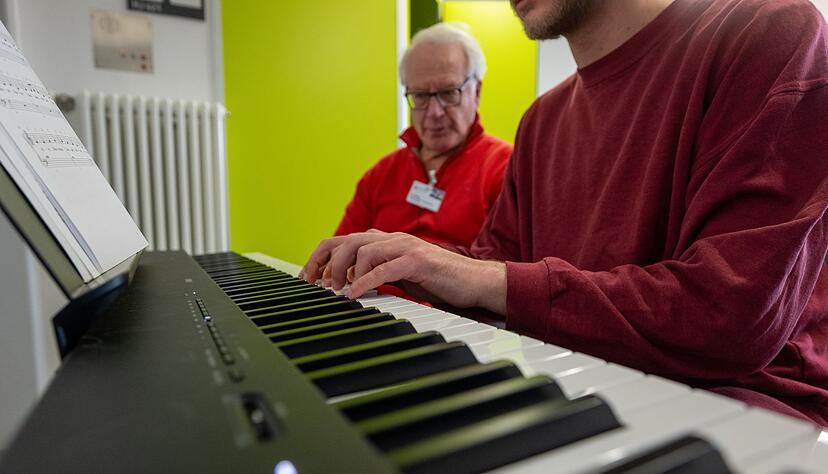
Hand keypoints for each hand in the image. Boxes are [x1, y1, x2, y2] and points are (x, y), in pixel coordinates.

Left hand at [300, 230, 506, 313]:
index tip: (308, 278)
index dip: (320, 258)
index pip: (343, 241)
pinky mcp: (417, 261)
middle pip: (346, 241)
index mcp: (386, 241)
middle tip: (317, 286)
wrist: (475, 282)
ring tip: (337, 290)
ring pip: (361, 250)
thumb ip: (376, 274)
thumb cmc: (439, 281)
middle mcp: (392, 239)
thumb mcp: (400, 276)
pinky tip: (353, 294)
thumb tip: (348, 284)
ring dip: (343, 271)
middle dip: (325, 263)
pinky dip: (364, 281)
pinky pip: (383, 268)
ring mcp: (405, 247)